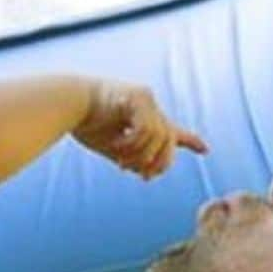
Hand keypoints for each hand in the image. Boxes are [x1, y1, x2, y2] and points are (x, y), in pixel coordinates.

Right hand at [73, 80, 207, 178]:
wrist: (66, 103)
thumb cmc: (84, 123)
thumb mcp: (113, 147)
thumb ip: (132, 157)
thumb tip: (148, 173)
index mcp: (143, 117)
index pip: (172, 130)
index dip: (190, 140)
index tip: (206, 149)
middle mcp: (149, 106)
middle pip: (170, 141)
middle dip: (159, 163)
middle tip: (140, 176)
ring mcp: (146, 99)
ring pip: (160, 137)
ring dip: (140, 156)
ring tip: (119, 161)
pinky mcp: (140, 96)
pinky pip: (149, 129)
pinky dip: (134, 144)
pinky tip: (116, 146)